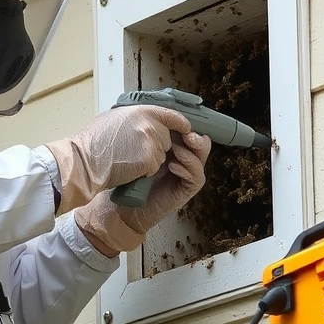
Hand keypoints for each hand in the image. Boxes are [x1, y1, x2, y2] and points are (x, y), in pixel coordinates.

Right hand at [45, 105, 191, 214]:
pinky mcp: (150, 160)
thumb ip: (133, 117)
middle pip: (166, 137)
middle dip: (157, 146)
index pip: (170, 114)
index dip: (179, 123)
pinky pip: (154, 167)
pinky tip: (129, 167)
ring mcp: (151, 142)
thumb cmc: (92, 142)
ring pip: (161, 154)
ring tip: (128, 158)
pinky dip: (145, 171)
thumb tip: (141, 119)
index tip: (185, 128)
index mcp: (141, 111)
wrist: (85, 161)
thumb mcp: (113, 118)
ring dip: (150, 159)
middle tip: (135, 151)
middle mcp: (149, 124)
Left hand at [75, 132, 211, 255]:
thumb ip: (148, 138)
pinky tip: (173, 166)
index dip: (188, 126)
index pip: (188, 134)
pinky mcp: (185, 191)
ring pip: (201, 160)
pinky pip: (196, 178)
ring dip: (190, 152)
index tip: (179, 119)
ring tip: (176, 148)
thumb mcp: (138, 153)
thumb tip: (154, 116)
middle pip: (201, 145)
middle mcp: (183, 162)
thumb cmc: (128, 178)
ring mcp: (185, 177)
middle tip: (186, 132)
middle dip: (195, 137)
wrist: (122, 207)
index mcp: (173, 150)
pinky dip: (187, 169)